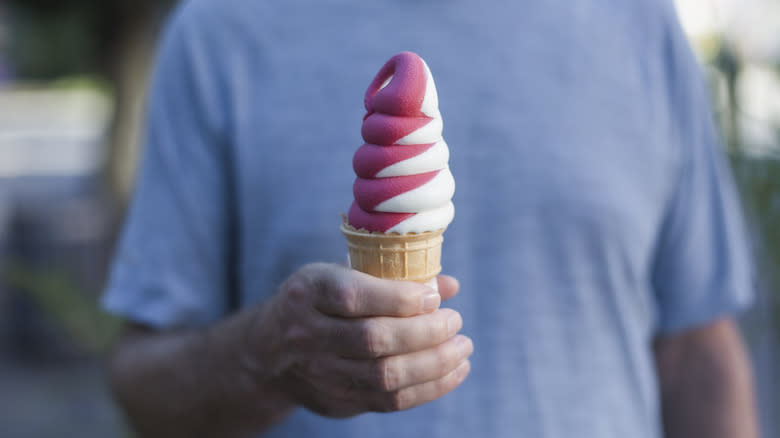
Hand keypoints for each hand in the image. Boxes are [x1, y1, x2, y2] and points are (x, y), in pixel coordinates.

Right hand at [253, 263, 471, 417]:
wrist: (270, 351)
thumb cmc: (319, 302)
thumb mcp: (340, 275)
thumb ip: (391, 276)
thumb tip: (449, 284)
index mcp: (309, 292)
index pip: (353, 298)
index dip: (399, 298)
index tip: (434, 296)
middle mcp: (308, 334)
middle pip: (373, 339)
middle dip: (424, 332)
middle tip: (454, 321)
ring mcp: (321, 373)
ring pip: (384, 376)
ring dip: (434, 363)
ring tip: (462, 348)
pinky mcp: (338, 401)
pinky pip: (390, 402)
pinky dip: (429, 388)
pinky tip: (454, 371)